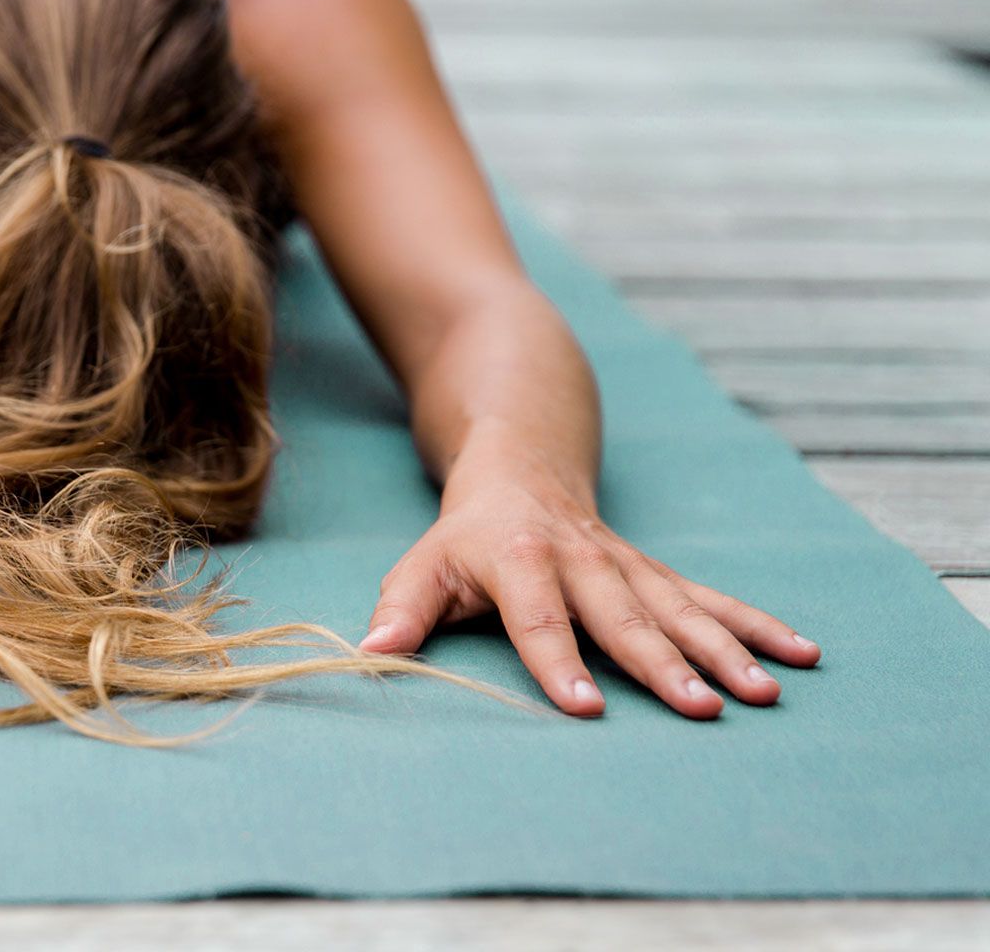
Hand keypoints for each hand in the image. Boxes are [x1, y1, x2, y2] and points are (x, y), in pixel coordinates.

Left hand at [360, 478, 820, 717]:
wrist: (521, 460)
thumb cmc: (464, 534)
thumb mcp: (422, 564)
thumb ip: (402, 611)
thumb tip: (369, 656)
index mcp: (519, 558)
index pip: (539, 618)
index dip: (558, 661)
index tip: (585, 707)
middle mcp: (582, 559)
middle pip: (626, 618)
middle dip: (666, 665)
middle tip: (703, 710)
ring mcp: (628, 564)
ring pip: (681, 608)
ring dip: (726, 650)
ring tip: (764, 691)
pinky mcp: (656, 570)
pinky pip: (711, 598)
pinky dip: (757, 625)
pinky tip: (801, 653)